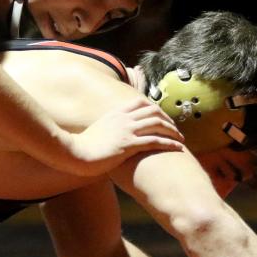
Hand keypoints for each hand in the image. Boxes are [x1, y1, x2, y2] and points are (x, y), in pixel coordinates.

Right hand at [62, 97, 183, 176]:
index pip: (141, 102)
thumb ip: (106, 129)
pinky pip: (155, 140)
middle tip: (175, 128)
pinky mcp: (128, 145)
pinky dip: (169, 143)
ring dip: (172, 131)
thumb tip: (110, 135)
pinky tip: (178, 148)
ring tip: (180, 139)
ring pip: (157, 124)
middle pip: (153, 111)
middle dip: (167, 119)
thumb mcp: (95, 131)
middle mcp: (123, 118)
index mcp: (115, 113)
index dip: (155, 108)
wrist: (75, 154)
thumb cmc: (82, 147)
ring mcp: (126, 130)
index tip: (162, 117)